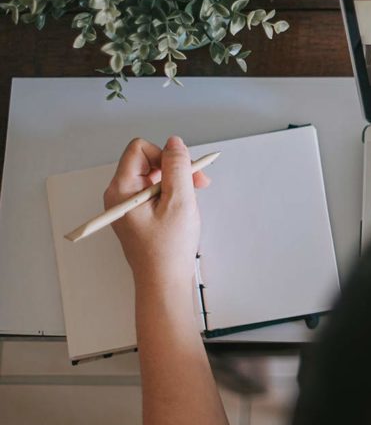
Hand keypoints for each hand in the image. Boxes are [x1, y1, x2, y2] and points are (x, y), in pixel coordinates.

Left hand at [103, 136, 210, 289]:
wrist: (164, 281)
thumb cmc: (168, 249)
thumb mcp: (179, 201)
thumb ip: (177, 167)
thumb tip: (175, 143)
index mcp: (121, 189)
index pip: (141, 149)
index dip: (165, 155)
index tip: (184, 171)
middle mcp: (119, 195)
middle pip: (148, 161)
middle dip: (175, 169)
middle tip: (197, 184)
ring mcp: (127, 205)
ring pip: (154, 176)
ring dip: (176, 183)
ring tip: (191, 201)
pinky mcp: (137, 214)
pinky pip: (155, 192)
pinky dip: (172, 195)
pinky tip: (182, 209)